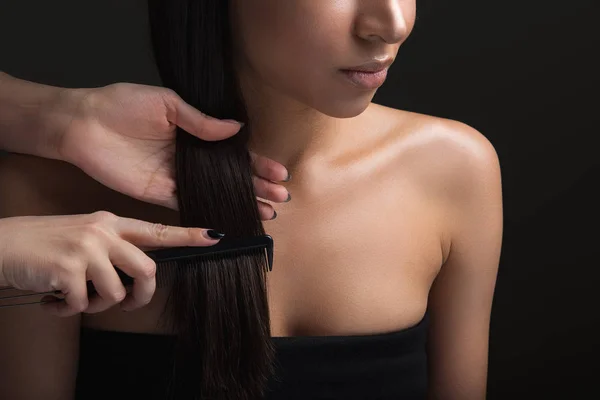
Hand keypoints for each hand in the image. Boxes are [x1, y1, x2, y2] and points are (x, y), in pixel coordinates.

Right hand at [0, 211, 223, 316]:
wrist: (0, 244)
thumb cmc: (44, 245)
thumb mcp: (83, 235)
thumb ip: (112, 248)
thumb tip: (139, 275)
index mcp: (109, 223)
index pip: (157, 230)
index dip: (188, 236)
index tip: (215, 237)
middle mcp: (102, 232)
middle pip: (147, 270)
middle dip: (140, 297)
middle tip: (124, 306)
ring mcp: (86, 248)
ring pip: (116, 292)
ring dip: (97, 306)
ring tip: (75, 300)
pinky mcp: (68, 268)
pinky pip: (84, 304)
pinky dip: (68, 311)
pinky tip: (53, 301)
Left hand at [57, 83, 289, 217]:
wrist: (84, 123)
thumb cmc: (123, 104)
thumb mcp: (167, 104)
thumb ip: (201, 122)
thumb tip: (237, 129)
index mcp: (194, 134)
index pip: (233, 152)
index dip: (257, 162)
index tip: (279, 172)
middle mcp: (190, 159)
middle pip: (231, 176)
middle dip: (258, 187)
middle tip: (281, 198)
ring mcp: (177, 178)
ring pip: (216, 193)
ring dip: (242, 203)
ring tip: (267, 213)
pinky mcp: (159, 194)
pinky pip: (190, 205)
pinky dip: (210, 212)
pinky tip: (231, 219)